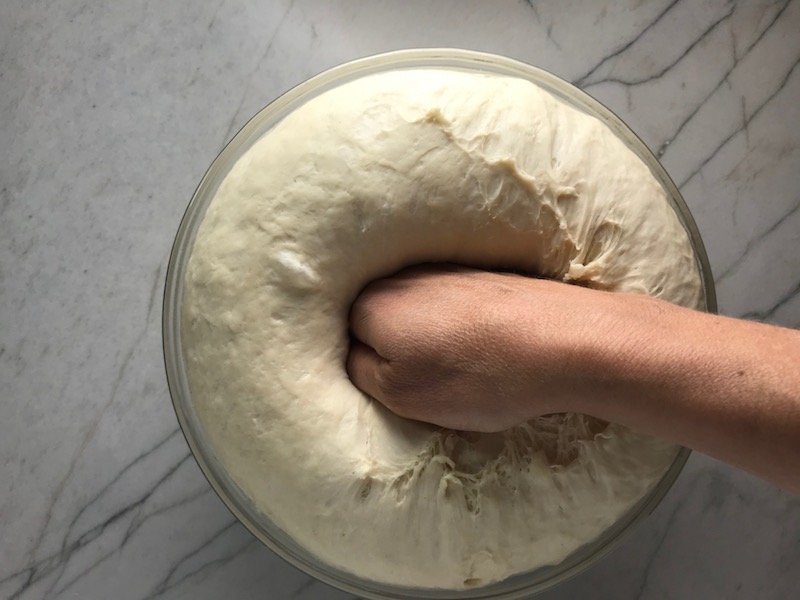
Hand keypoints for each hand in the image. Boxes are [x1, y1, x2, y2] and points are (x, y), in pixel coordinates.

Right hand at [346, 265, 605, 430]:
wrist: (565, 340)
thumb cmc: (476, 375)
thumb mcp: (402, 395)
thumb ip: (361, 372)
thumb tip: (355, 354)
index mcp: (371, 303)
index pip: (344, 339)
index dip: (367, 369)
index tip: (394, 390)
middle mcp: (401, 277)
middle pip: (380, 322)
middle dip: (395, 352)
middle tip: (427, 386)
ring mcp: (444, 270)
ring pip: (418, 316)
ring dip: (431, 342)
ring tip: (464, 371)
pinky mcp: (481, 275)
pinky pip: (452, 308)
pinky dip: (461, 331)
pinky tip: (486, 352)